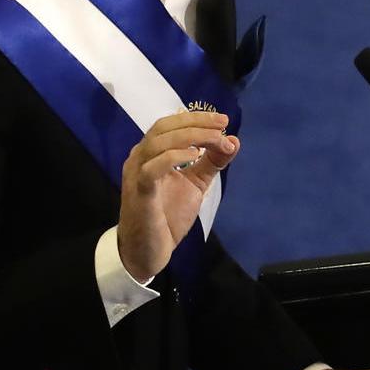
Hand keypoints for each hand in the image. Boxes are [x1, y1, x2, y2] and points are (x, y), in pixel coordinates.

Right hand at [116, 110, 237, 280]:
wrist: (148, 251)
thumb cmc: (167, 216)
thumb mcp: (195, 184)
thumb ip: (211, 163)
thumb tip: (233, 141)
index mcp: (151, 153)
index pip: (170, 125)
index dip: (196, 118)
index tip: (223, 121)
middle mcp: (140, 158)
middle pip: (163, 127)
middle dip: (195, 122)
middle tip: (222, 124)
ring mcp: (136, 174)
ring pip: (157, 143)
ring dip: (189, 137)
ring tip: (215, 139)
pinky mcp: (140, 193)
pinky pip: (151, 169)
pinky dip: (172, 157)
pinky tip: (194, 156)